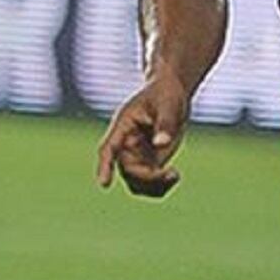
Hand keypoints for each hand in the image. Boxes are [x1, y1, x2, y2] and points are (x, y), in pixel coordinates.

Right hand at [96, 71, 189, 197]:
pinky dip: (161, 186)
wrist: (171, 93)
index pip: (109, 148)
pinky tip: (174, 176)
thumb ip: (165, 124)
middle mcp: (126, 144)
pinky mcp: (149, 162)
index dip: (105, 166)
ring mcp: (137, 155)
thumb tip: (162, 143)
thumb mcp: (168, 104)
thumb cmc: (166, 93)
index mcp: (123, 126)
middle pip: (127, 171)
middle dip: (148, 177)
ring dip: (153, 186)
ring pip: (136, 183)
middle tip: (172, 173)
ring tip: (174, 176)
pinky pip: (149, 184)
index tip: (104, 184)